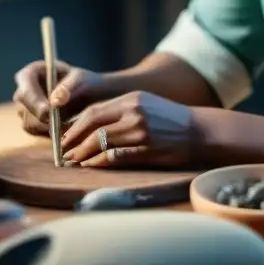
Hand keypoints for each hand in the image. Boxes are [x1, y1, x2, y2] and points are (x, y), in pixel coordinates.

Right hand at [13, 60, 111, 135]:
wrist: (90, 97)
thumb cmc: (85, 83)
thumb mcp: (81, 80)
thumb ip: (68, 87)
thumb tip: (53, 102)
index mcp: (31, 74)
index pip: (24, 90)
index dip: (34, 102)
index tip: (49, 111)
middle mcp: (23, 91)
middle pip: (23, 109)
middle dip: (42, 118)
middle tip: (63, 123)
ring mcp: (24, 108)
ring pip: (28, 123)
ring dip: (47, 127)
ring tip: (68, 122)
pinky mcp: (30, 122)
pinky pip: (35, 132)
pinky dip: (49, 132)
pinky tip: (64, 127)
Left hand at [60, 91, 197, 168]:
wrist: (200, 132)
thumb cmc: (170, 119)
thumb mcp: (145, 105)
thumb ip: (120, 111)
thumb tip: (90, 125)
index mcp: (131, 99)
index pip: (93, 110)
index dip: (75, 124)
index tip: (65, 135)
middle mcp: (134, 113)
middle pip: (92, 124)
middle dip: (73, 138)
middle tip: (63, 150)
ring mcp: (140, 132)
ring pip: (100, 141)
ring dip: (82, 153)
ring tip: (73, 160)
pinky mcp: (146, 150)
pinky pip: (115, 156)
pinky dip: (99, 161)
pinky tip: (91, 165)